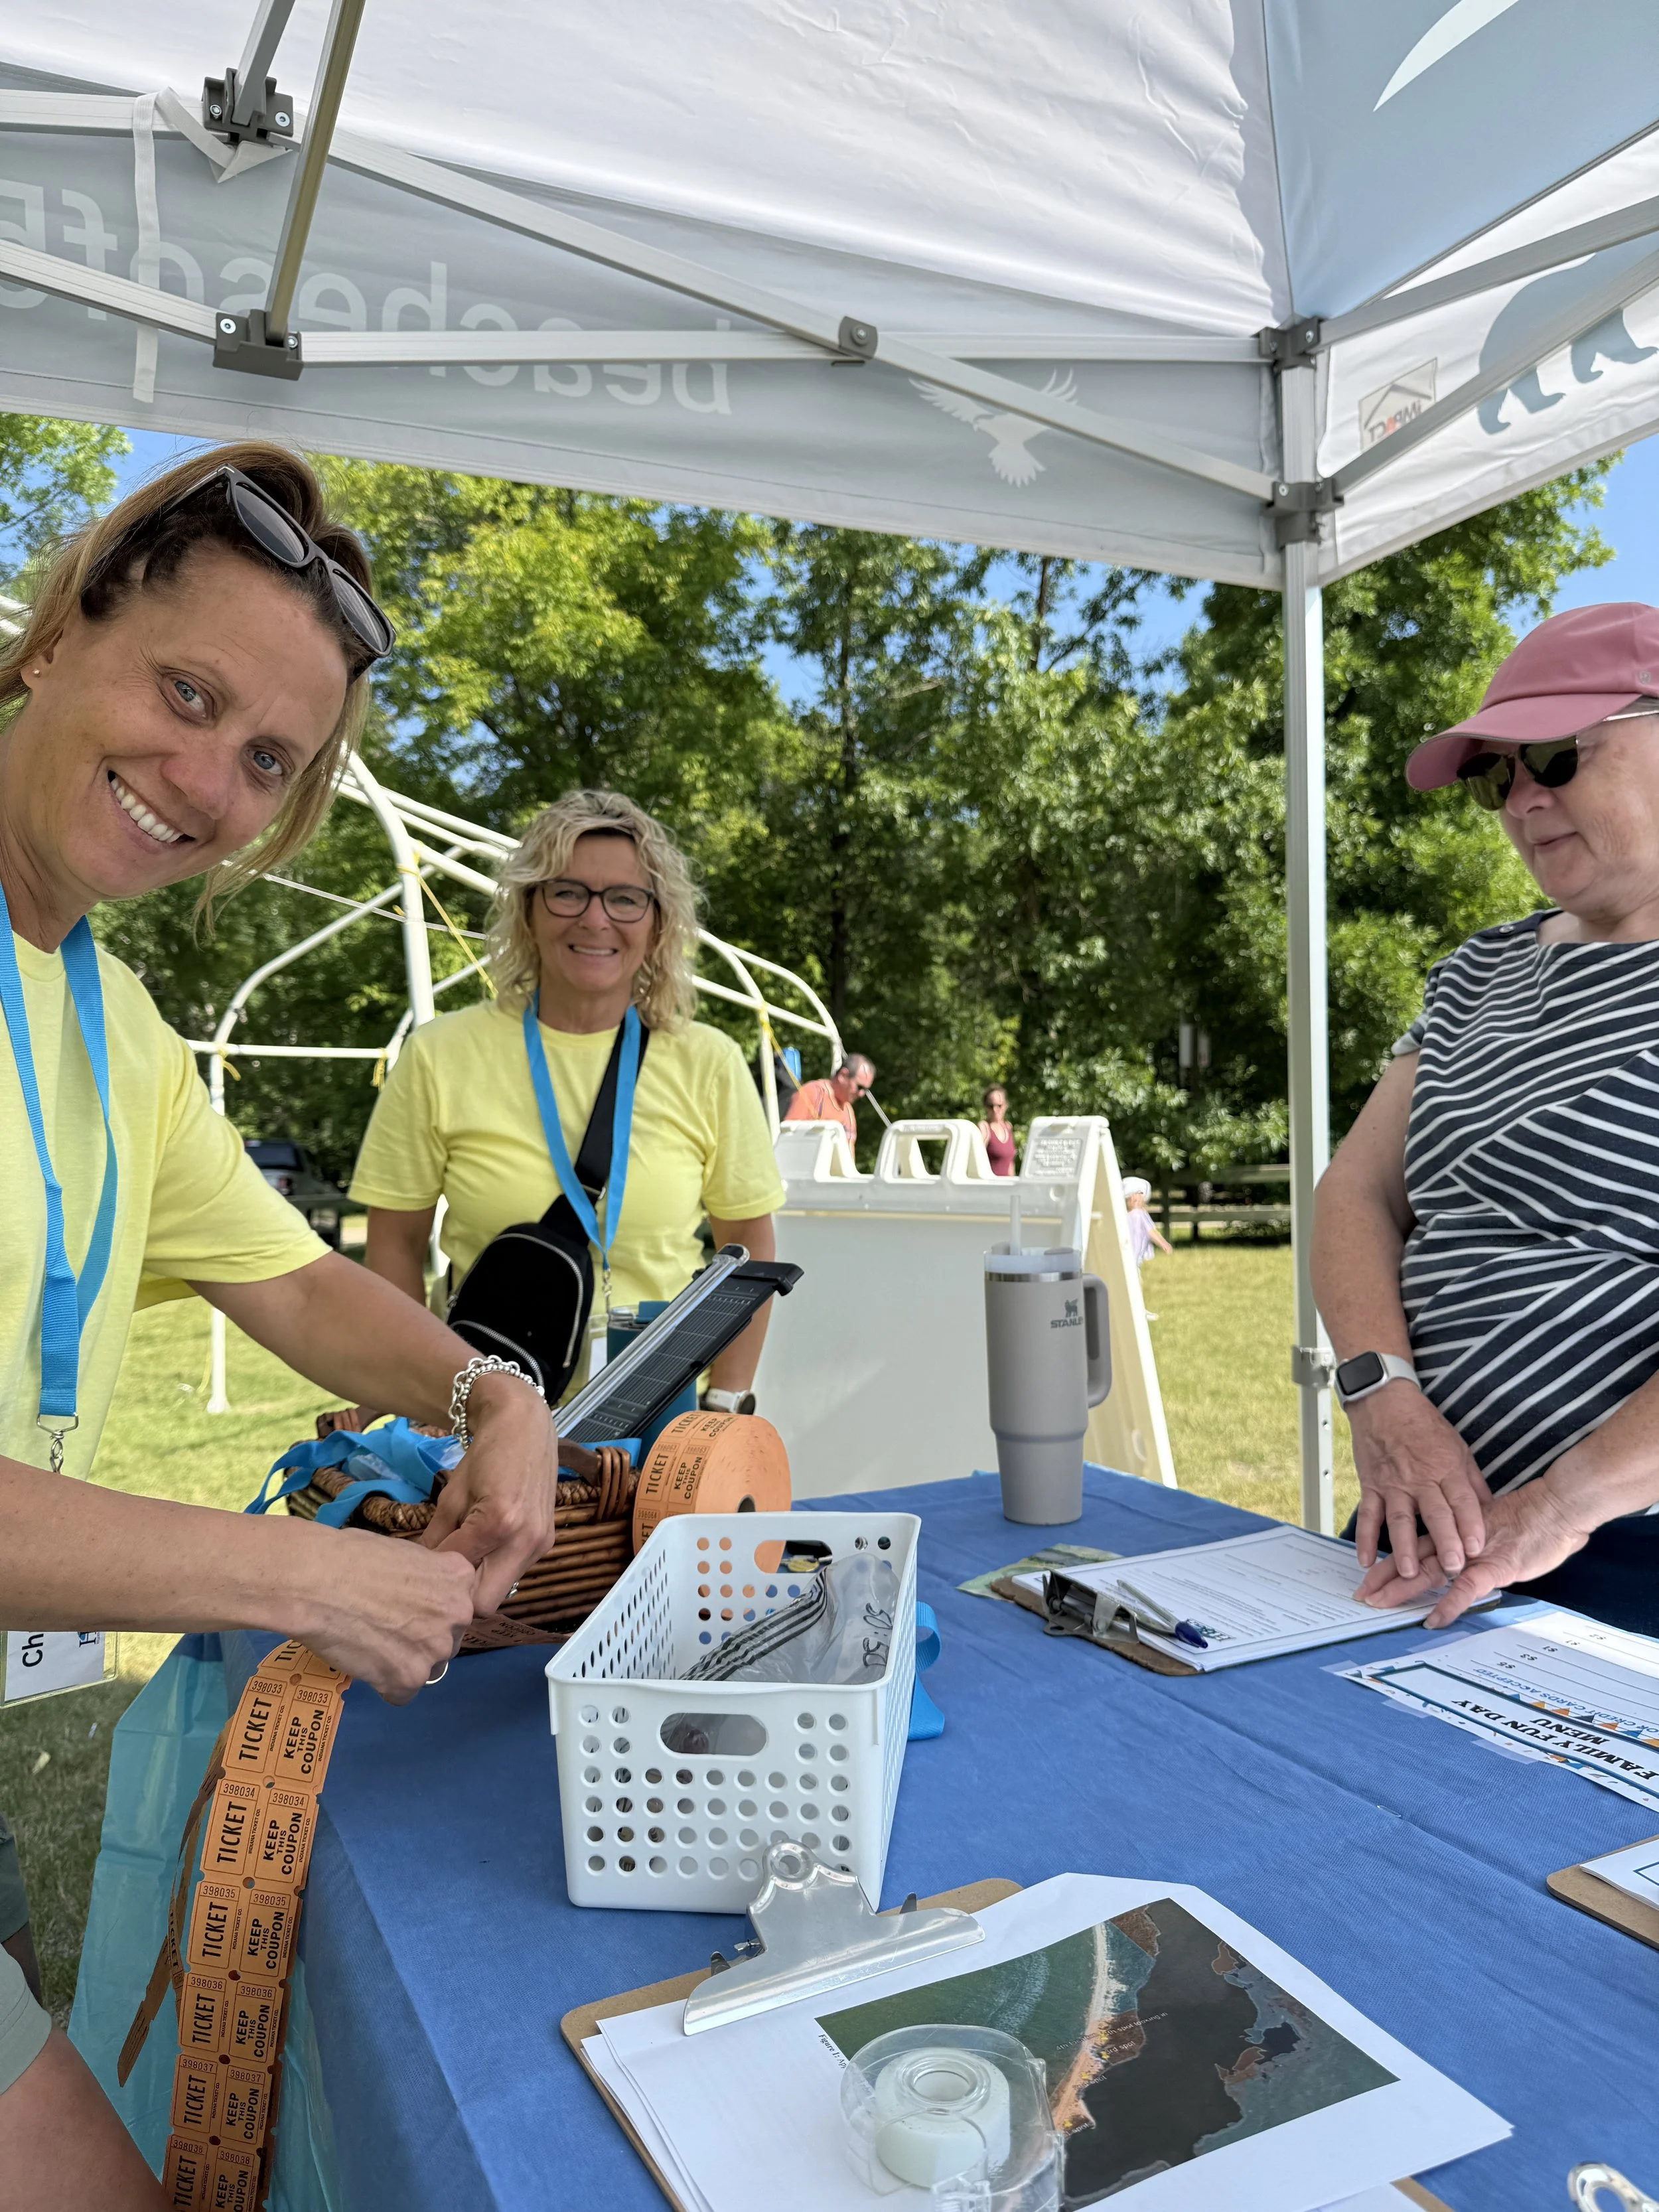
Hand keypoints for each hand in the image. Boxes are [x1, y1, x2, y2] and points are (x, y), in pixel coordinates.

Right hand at [299, 1528, 477, 1701]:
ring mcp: (436, 1648)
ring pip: (426, 1668)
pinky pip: (401, 1694)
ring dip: (402, 1664)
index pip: (453, 1607)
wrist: (315, 1581)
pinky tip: (362, 1662)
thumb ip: (425, 1580)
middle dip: (419, 1640)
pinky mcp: (409, 1679)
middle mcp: (458, 1614)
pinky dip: (382, 1685)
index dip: (426, 1611)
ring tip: (368, 1645)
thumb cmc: (350, 1557)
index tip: (402, 1608)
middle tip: (383, 1629)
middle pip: (444, 1639)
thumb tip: (419, 1597)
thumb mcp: (406, 1554)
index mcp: (458, 1577)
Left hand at [420, 1372, 557, 1611]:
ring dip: (480, 1584)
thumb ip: (436, 1538)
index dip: (437, 1579)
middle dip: (461, 1595)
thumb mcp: (451, 1496)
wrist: (525, 1427)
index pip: (459, 1577)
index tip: (422, 1573)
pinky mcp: (547, 1542)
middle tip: (442, 1576)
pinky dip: (495, 1569)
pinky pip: (515, 1572)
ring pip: (502, 1591)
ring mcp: (541, 1544)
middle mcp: (526, 1540)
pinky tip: (484, 1549)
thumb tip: (417, 1571)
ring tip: (463, 1559)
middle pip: (486, 1602)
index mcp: (499, 1524)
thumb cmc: (485, 1455)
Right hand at [1348, 1382, 1490, 1578]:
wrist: (1384, 1402)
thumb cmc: (1424, 1425)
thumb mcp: (1458, 1447)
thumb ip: (1472, 1482)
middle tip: (1452, 1568)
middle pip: (1435, 1514)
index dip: (1471, 1525)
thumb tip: (1488, 1510)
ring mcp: (1393, 1483)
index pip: (1462, 1501)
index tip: (1478, 1548)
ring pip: (1399, 1519)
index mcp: (1447, 1468)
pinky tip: (1365, 1559)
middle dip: (1444, 1542)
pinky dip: (1364, 1537)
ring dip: (1403, 1547)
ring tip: (1409, 1573)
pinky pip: (1367, 1515)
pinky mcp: (1370, 1485)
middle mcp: (1420, 1478)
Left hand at [1354, 1478, 1591, 1626]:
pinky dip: (1448, 1604)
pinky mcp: (1495, 1566)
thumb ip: (1479, 1540)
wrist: (1558, 1506)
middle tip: (1361, 1592)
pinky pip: (1466, 1589)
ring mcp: (1473, 1554)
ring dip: (1403, 1588)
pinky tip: (1432, 1618)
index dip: (1392, 1560)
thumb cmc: (1534, 1518)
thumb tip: (1472, 1554)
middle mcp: (1457, 1541)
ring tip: (1379, 1602)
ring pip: (1429, 1571)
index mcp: (1455, 1531)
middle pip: (1413, 1559)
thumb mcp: (1496, 1528)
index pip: (1416, 1547)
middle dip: (1384, 1576)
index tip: (1370, 1573)